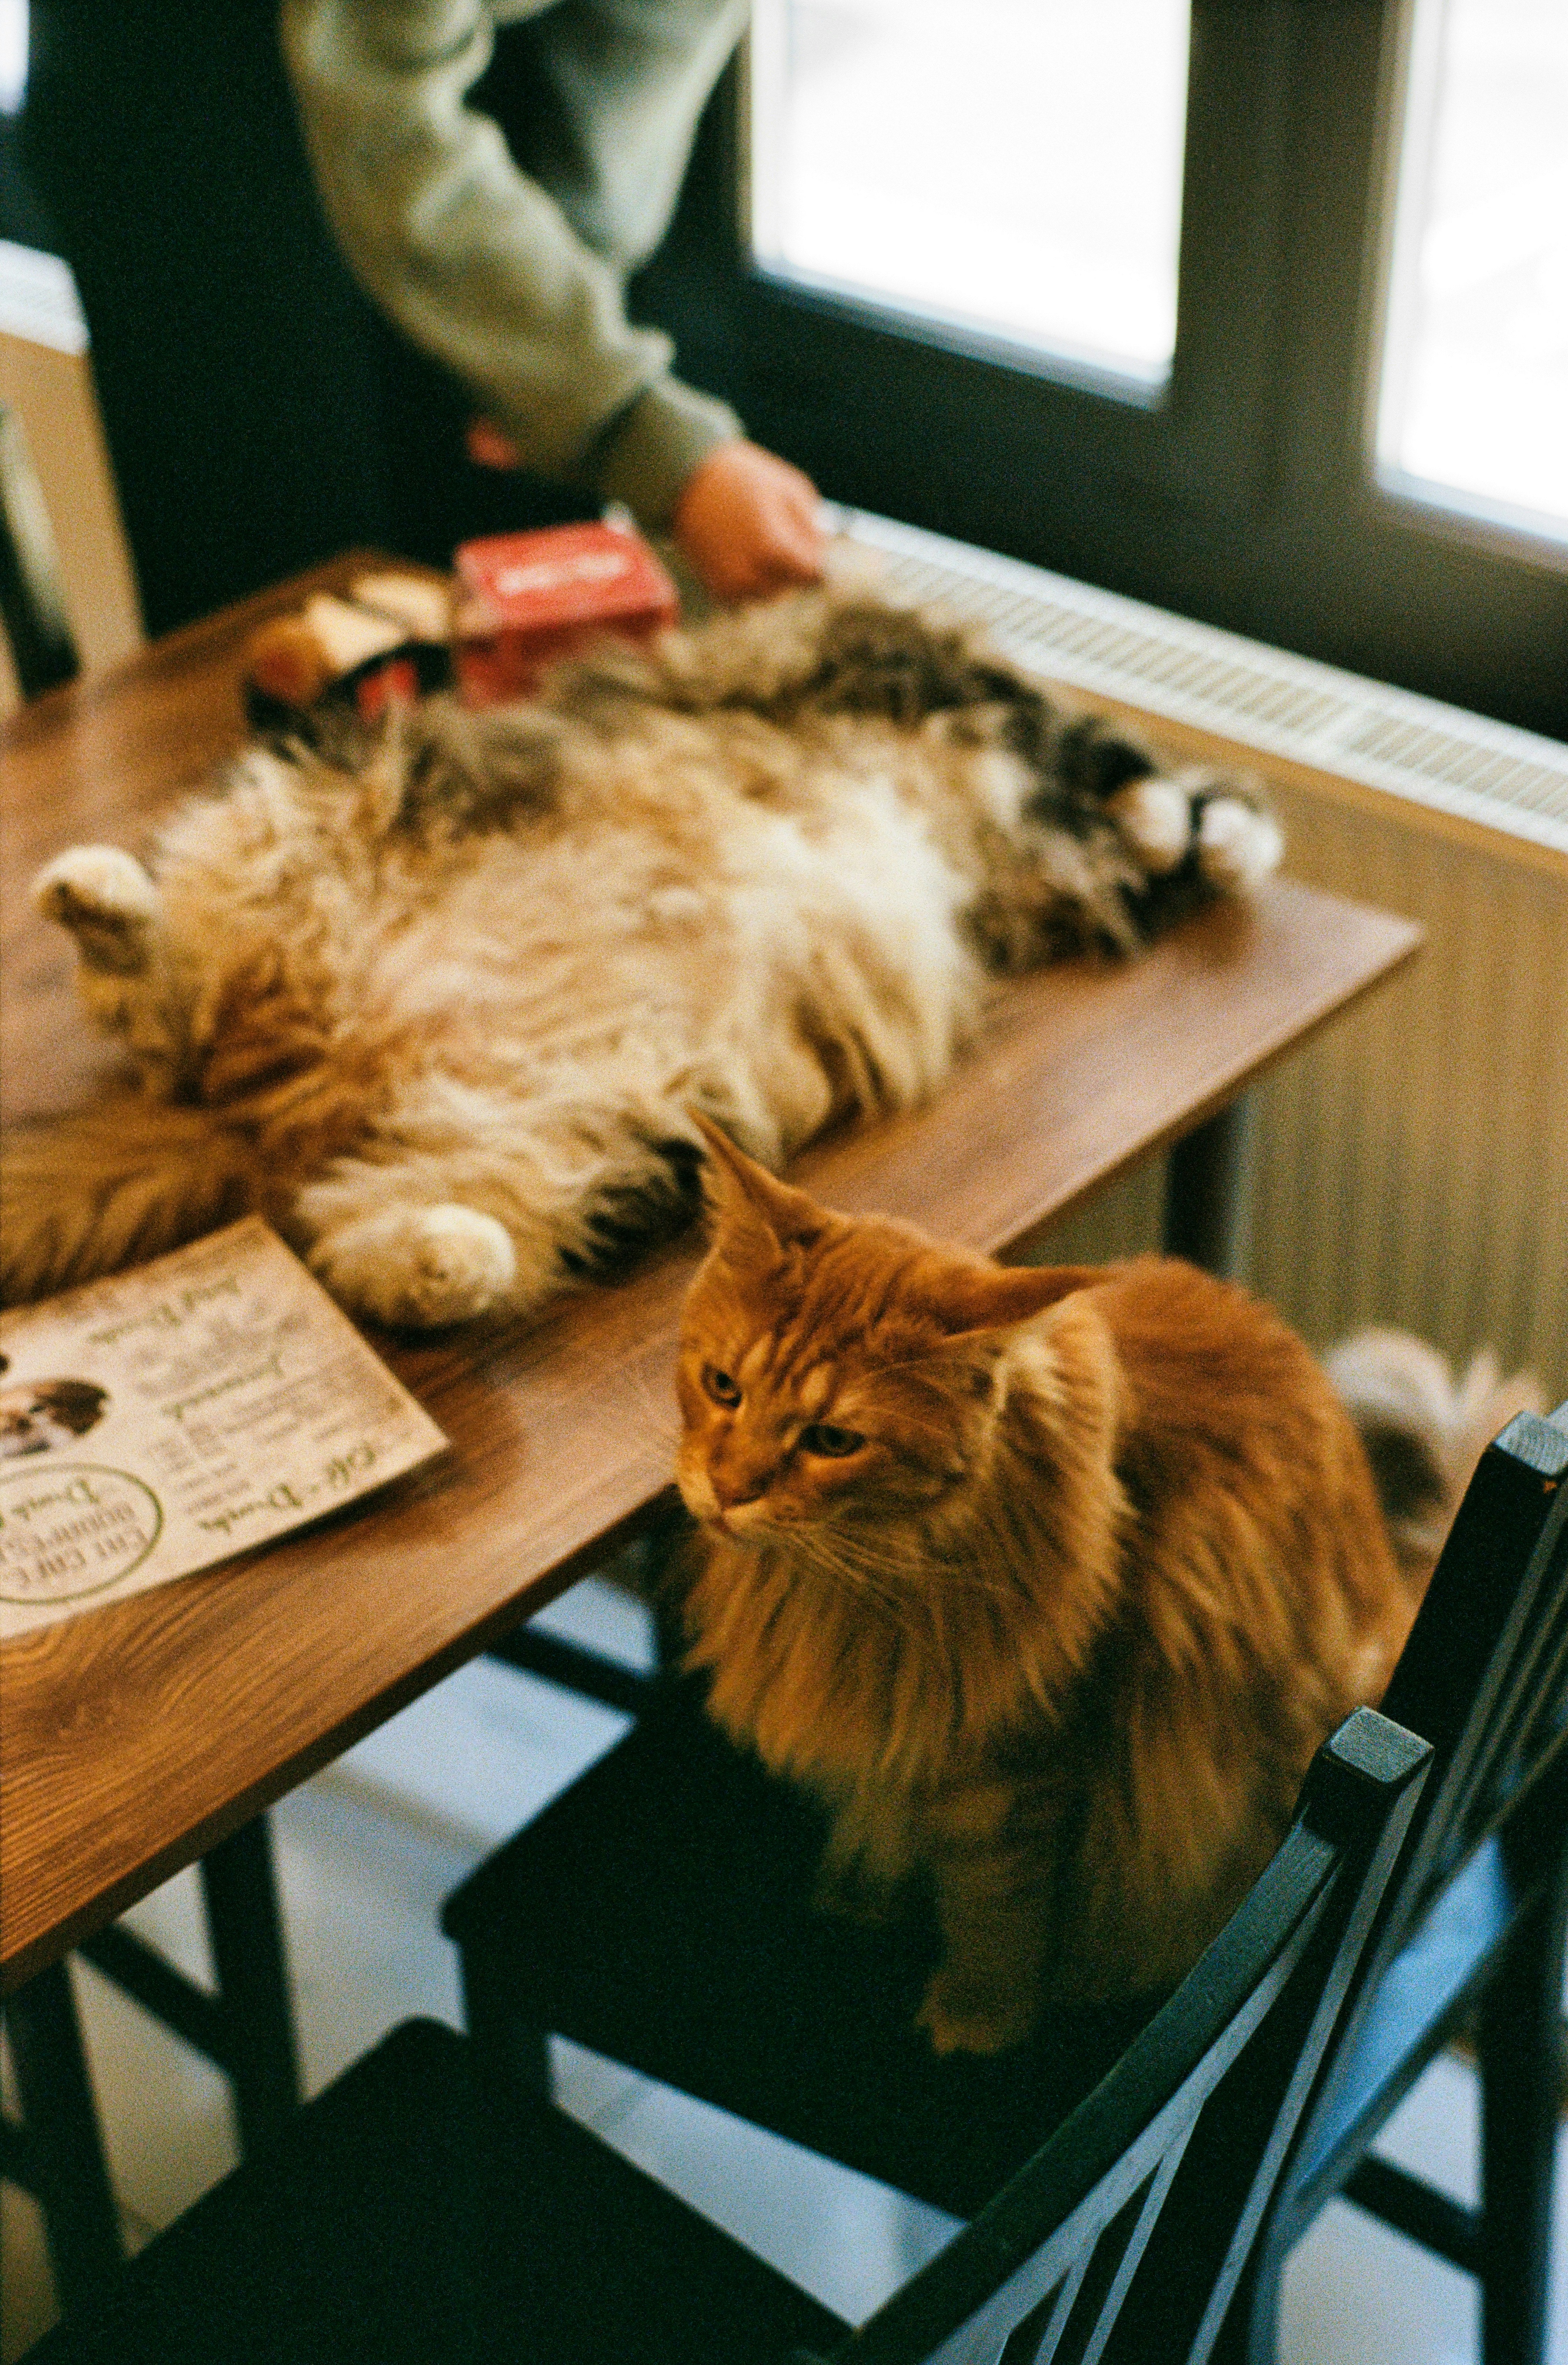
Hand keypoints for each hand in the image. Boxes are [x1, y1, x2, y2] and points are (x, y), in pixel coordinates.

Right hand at [672, 442, 826, 601]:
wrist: (689, 478)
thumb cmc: (745, 477)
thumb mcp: (791, 487)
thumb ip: (813, 525)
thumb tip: (820, 555)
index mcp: (771, 547)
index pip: (811, 573)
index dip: (813, 554)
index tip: (803, 536)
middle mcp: (750, 573)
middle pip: (790, 585)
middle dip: (791, 564)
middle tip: (776, 532)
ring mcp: (731, 584)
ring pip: (769, 595)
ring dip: (771, 576)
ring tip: (757, 541)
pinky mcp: (716, 588)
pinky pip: (747, 597)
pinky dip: (750, 580)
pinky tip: (742, 552)